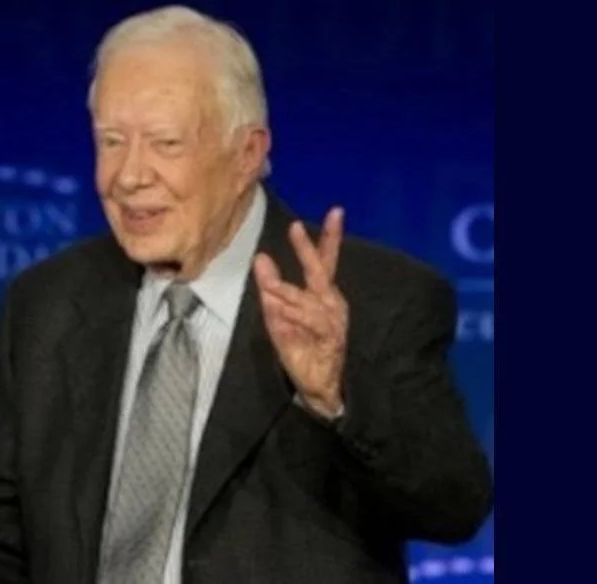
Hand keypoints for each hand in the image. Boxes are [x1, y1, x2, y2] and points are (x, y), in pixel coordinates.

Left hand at [253, 206, 348, 417]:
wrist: (316, 384)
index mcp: (321, 295)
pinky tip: (283, 310)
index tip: (336, 212)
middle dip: (308, 249)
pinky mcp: (331, 337)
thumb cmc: (300, 347)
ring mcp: (333, 319)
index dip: (329, 237)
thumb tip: (261, 258)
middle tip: (296, 228)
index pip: (325, 261)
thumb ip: (271, 287)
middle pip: (320, 270)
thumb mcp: (278, 315)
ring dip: (286, 293)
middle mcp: (331, 302)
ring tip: (270, 288)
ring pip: (307, 297)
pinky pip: (310, 320)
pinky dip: (295, 314)